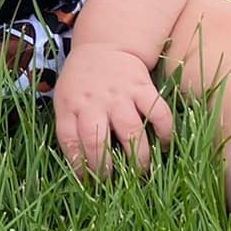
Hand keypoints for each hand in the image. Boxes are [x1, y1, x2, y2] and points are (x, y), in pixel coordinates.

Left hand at [52, 41, 172, 179]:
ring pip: (131, 131)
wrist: (105, 45)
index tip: (88, 184)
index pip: (70, 142)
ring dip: (138, 158)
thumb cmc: (82, 82)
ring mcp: (119, 95)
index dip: (78, 167)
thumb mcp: (65, 100)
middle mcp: (93, 102)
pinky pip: (158, 112)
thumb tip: (82, 171)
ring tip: (143, 173)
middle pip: (96, 141)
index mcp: (70, 106)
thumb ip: (71, 128)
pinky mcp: (143, 88)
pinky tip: (165, 145)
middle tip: (114, 184)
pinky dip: (164, 132)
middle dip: (106, 169)